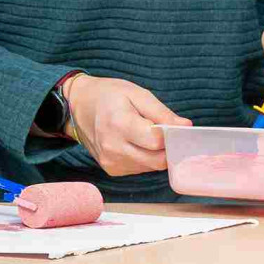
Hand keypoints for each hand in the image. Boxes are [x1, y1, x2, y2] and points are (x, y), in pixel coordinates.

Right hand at [64, 74, 191, 176]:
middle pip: (157, 160)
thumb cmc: (108, 96)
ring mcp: (111, 161)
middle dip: (168, 148)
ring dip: (157, 154)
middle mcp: (113, 147)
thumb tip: (185, 127)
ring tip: (148, 135)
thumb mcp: (137, 94)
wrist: (78, 106)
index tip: (178, 127)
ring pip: (151, 167)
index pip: (158, 141)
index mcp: (119, 124)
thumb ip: (162, 113)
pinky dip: (145, 157)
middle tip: (169, 133)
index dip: (172, 135)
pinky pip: (140, 168)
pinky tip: (137, 143)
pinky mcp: (111, 169)